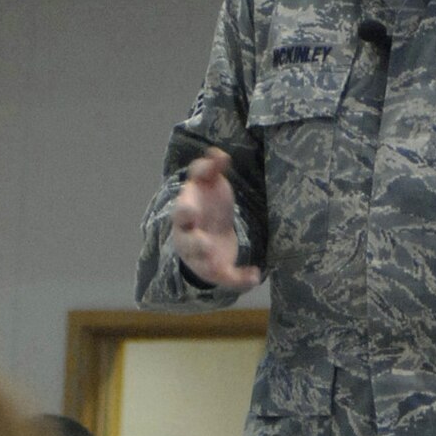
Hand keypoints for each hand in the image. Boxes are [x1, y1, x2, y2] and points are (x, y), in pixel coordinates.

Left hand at [170, 152, 261, 289]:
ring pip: (192, 185)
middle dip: (185, 213)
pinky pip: (202, 172)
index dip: (198, 244)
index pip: (191, 245)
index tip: (206, 244)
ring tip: (210, 167)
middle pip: (180, 217)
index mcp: (191, 246)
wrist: (208, 240)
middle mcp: (187, 223)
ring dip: (197, 179)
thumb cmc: (216, 257)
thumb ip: (237, 279)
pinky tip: (221, 157)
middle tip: (191, 211)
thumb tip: (255, 277)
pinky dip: (210, 164)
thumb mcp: (223, 273)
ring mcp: (192, 200)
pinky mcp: (202, 185)